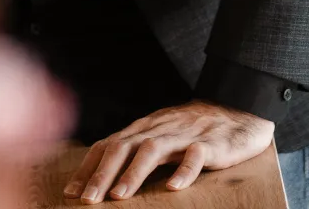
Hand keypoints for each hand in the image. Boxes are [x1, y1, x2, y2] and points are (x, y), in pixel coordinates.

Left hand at [64, 102, 274, 201]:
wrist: (238, 109)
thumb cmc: (193, 129)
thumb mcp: (159, 136)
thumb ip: (135, 150)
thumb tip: (103, 176)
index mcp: (142, 129)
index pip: (107, 145)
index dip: (87, 168)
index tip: (70, 192)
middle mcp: (157, 129)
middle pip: (122, 147)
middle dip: (102, 174)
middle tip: (87, 200)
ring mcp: (183, 134)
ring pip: (152, 150)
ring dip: (133, 173)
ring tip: (119, 196)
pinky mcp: (210, 143)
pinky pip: (195, 155)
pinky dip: (184, 170)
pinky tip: (174, 187)